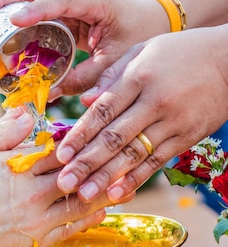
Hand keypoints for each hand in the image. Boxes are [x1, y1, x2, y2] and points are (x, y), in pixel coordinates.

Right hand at [0, 0, 171, 98]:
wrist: (148, 20)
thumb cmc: (135, 38)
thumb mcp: (113, 65)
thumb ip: (83, 80)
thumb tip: (47, 94)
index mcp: (95, 0)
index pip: (61, 0)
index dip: (36, 9)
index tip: (14, 20)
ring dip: (6, 2)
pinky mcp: (59, 5)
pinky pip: (32, 4)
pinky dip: (14, 13)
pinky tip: (0, 28)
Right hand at [0, 109, 123, 246]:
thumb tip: (26, 113)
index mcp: (17, 168)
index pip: (58, 149)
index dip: (77, 140)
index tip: (90, 133)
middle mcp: (32, 195)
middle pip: (77, 176)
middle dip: (98, 165)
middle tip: (122, 155)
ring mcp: (36, 223)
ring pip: (80, 205)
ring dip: (103, 193)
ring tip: (123, 184)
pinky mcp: (34, 246)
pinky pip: (69, 231)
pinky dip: (88, 220)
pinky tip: (99, 213)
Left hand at [54, 26, 227, 202]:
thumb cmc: (178, 53)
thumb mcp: (142, 51)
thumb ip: (111, 75)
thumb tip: (85, 101)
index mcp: (138, 78)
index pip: (103, 111)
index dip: (79, 135)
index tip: (60, 155)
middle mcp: (154, 102)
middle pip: (115, 137)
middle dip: (86, 163)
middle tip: (64, 183)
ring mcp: (172, 122)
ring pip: (134, 154)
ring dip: (106, 177)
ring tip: (84, 195)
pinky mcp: (187, 137)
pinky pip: (157, 161)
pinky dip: (136, 178)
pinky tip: (116, 193)